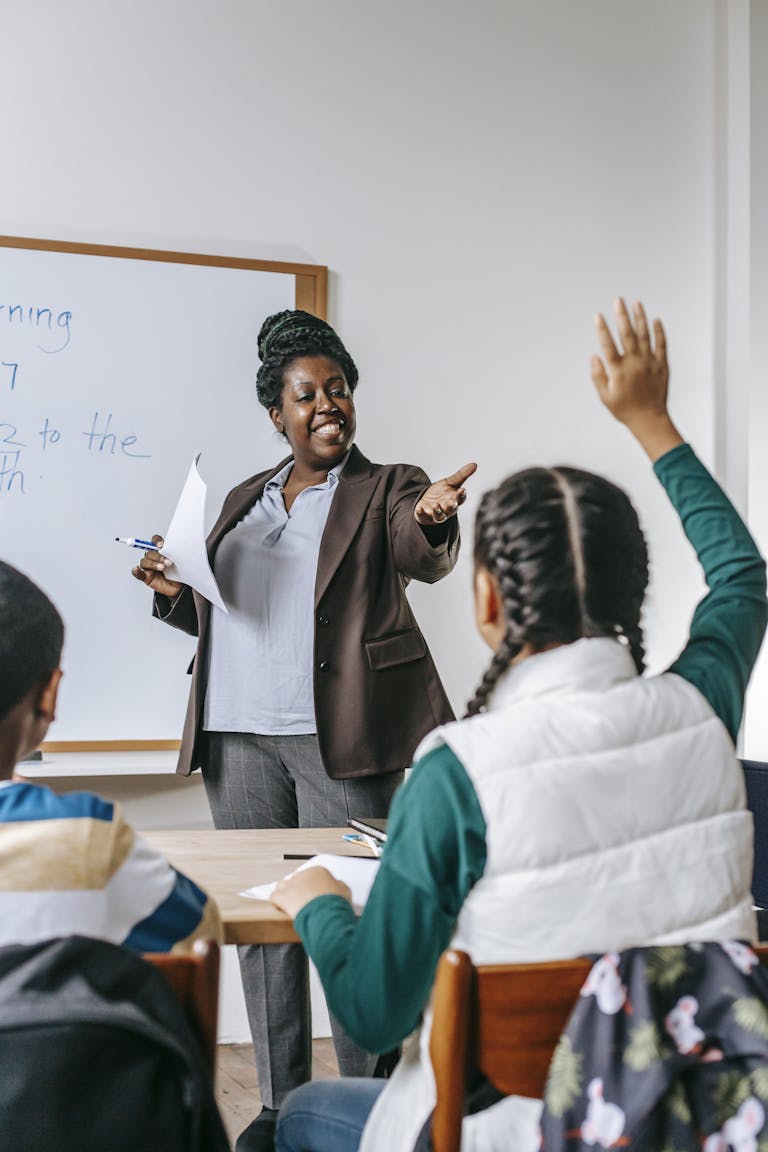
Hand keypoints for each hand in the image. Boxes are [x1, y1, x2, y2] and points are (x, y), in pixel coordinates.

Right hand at [131, 534, 183, 598]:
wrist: (178, 587)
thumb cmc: (178, 573)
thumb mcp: (179, 562)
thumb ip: (175, 555)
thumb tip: (176, 549)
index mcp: (161, 551)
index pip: (155, 541)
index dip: (157, 541)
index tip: (161, 545)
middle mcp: (153, 557)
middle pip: (150, 552)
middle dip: (158, 556)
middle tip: (168, 562)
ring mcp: (148, 567)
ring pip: (144, 561)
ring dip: (152, 564)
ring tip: (162, 568)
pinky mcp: (145, 576)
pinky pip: (138, 573)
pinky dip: (136, 571)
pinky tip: (137, 569)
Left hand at [270, 867, 351, 919]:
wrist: (325, 912)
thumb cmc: (334, 902)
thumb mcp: (344, 890)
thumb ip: (337, 885)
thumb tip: (336, 886)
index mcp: (318, 871)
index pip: (312, 875)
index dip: (312, 886)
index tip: (314, 894)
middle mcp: (303, 875)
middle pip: (297, 880)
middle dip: (299, 889)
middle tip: (304, 901)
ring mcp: (291, 885)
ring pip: (282, 885)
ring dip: (285, 893)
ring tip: (290, 904)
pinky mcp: (282, 896)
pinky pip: (274, 897)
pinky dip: (276, 903)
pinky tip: (280, 908)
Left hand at [414, 462, 476, 524]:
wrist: (427, 501)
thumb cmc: (442, 493)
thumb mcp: (450, 482)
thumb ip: (462, 475)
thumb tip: (475, 464)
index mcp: (455, 500)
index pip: (460, 499)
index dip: (461, 495)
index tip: (462, 490)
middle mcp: (447, 509)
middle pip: (451, 509)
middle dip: (451, 506)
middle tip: (451, 501)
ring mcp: (436, 514)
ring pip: (439, 516)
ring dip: (438, 512)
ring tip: (435, 506)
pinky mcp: (425, 516)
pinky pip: (423, 516)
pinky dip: (421, 513)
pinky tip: (419, 508)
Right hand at [591, 299, 682, 460]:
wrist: (649, 419)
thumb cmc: (625, 409)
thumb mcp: (605, 396)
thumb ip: (598, 375)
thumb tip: (594, 356)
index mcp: (618, 371)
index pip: (608, 345)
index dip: (602, 329)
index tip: (598, 316)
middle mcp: (634, 363)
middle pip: (627, 334)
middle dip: (621, 316)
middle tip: (618, 300)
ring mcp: (649, 362)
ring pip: (645, 335)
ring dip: (640, 318)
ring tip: (636, 303)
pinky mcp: (661, 365)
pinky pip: (661, 344)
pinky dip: (659, 331)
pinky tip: (655, 320)